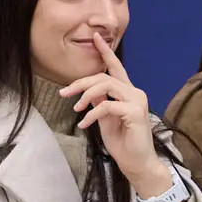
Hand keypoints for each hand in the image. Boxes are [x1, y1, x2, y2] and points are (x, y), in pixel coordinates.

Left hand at [60, 32, 171, 196]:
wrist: (137, 164)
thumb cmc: (123, 143)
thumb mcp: (105, 120)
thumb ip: (99, 103)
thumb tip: (88, 91)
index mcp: (129, 93)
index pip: (116, 68)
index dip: (106, 52)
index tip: (95, 37)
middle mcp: (135, 93)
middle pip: (105, 76)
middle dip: (82, 82)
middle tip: (64, 92)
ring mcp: (137, 101)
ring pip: (106, 85)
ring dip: (86, 95)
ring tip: (76, 109)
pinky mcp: (135, 112)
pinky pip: (107, 106)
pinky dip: (92, 114)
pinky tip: (85, 125)